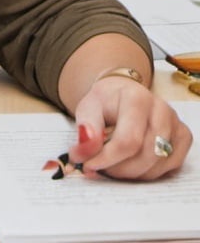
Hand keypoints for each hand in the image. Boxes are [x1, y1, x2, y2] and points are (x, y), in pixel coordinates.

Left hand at [68, 77, 192, 179]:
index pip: (127, 141)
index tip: (88, 166)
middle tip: (100, 167)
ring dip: (132, 173)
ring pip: (158, 165)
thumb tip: (83, 154)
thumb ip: (85, 130)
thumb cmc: (105, 103)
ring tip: (114, 164)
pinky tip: (132, 163)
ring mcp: (175, 123)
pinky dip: (148, 172)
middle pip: (145, 156)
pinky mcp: (183, 137)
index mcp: (136, 97)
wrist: (121, 94)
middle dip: (119, 169)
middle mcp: (161, 109)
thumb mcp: (87, 109)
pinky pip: (170, 167)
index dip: (107, 159)